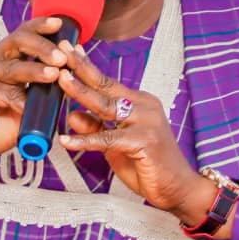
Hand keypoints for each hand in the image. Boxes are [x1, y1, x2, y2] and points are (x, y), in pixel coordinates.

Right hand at [0, 16, 67, 183]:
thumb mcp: (26, 103)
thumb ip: (42, 91)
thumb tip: (69, 80)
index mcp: (3, 57)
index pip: (23, 33)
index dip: (40, 27)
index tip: (59, 24)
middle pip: (18, 41)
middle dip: (43, 47)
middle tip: (62, 57)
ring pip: (13, 68)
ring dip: (36, 71)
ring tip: (54, 74)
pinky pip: (4, 93)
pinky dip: (20, 101)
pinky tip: (30, 108)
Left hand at [55, 44, 215, 221]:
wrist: (177, 189)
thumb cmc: (150, 166)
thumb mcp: (115, 145)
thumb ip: (96, 129)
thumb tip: (72, 115)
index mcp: (139, 103)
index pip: (107, 82)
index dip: (86, 67)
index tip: (69, 50)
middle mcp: (144, 107)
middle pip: (105, 86)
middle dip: (81, 68)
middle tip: (61, 51)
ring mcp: (146, 122)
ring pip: (106, 106)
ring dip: (81, 92)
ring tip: (61, 80)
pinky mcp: (143, 141)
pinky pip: (107, 139)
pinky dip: (85, 140)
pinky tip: (66, 139)